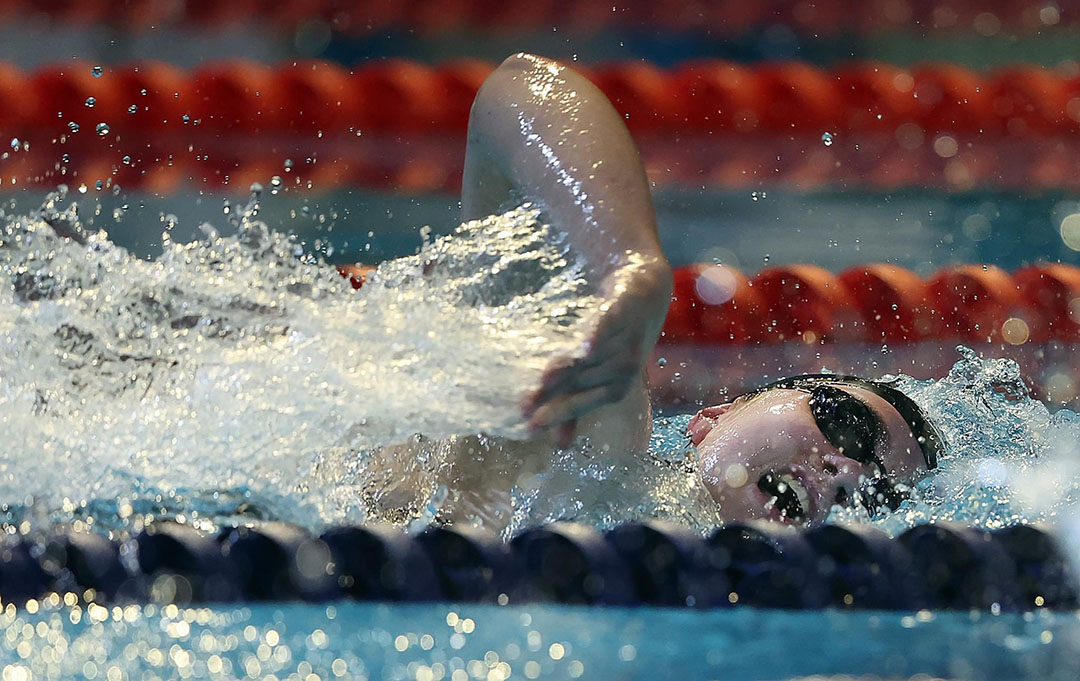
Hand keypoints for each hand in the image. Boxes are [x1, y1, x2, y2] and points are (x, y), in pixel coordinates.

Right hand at [522, 259, 671, 446]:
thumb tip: (559, 446)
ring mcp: (627, 336)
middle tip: (525, 406)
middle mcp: (624, 365)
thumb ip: (576, 406)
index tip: (532, 425)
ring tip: (543, 379)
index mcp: (616, 383)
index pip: (586, 401)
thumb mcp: (595, 374)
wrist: (646, 289)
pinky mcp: (628, 306)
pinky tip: (586, 345)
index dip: (560, 414)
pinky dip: (600, 334)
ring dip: (570, 369)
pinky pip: (613, 324)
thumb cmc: (618, 340)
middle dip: (556, 395)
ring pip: (595, 358)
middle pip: (583, 382)